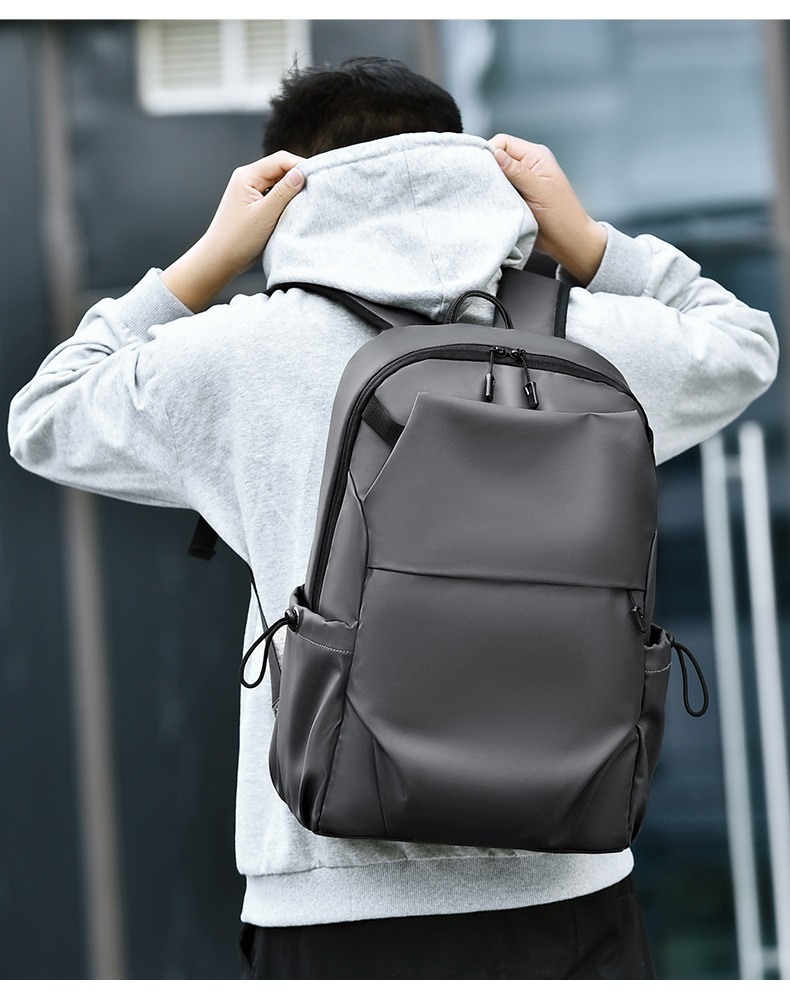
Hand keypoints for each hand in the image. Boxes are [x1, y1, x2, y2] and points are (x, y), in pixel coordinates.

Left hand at [162, 151, 304, 311]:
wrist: (220, 259)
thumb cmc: (237, 239)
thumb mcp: (265, 215)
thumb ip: (284, 193)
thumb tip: (301, 173)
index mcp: (247, 176)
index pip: (281, 160)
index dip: (301, 166)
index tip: (319, 177)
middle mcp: (248, 179)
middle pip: (280, 169)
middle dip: (298, 178)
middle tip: (316, 190)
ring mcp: (250, 192)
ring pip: (279, 183)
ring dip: (293, 190)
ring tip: (307, 201)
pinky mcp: (255, 204)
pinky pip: (275, 195)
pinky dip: (286, 201)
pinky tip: (294, 210)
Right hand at [490, 134, 605, 284]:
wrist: (567, 242)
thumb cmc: (562, 215)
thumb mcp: (538, 190)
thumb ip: (516, 171)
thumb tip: (495, 154)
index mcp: (535, 156)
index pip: (503, 142)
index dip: (490, 152)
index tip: (482, 169)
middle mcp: (527, 165)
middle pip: (497, 158)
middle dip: (489, 171)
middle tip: (487, 187)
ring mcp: (521, 182)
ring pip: (496, 176)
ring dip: (492, 187)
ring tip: (495, 199)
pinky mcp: (516, 198)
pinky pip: (498, 192)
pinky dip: (494, 197)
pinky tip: (496, 205)